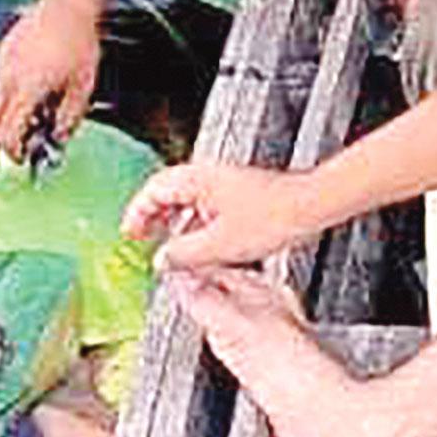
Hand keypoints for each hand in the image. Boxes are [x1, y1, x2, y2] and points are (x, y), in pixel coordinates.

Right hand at [0, 0, 102, 172]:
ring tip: (18, 130)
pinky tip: (30, 94)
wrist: (69, 3)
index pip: (9, 133)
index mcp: (27, 90)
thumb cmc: (79, 42)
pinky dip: (9, 97)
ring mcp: (3, 63)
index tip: (22, 160)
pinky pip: (1, 82)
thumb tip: (58, 139)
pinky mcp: (4, 52)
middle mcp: (8, 78)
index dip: (14, 151)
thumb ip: (68, 118)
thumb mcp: (83, 88)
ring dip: (0, 122)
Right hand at [122, 162, 317, 268]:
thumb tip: (163, 261)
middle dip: (153, 215)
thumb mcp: (218, 245)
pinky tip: (201, 243)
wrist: (306, 208)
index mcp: (197, 179)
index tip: (130, 232)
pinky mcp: (238, 192)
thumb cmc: (272, 217)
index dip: (137, 213)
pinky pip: (204, 203)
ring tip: (171, 245)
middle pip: (166, 191)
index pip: (153, 190)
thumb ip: (183, 254)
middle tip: (144, 237)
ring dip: (174, 220)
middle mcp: (208, 175)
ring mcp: (224, 181)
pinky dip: (194, 221)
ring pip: (186, 198)